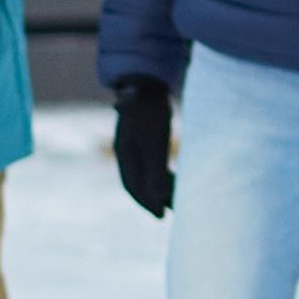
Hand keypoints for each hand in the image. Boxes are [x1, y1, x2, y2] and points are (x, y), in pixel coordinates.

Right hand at [112, 78, 175, 216]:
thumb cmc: (151, 112)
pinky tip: (172, 176)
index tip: (161, 216)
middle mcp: (126, 152)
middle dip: (152, 199)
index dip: (147, 203)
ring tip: (174, 198)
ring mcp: (134, 143)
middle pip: (137, 182)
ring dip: (157, 187)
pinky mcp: (144, 135)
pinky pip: (150, 161)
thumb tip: (158, 200)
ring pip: (144, 172)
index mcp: (125, 155)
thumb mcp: (155, 144)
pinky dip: (160, 173)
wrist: (148, 82)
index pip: (133, 186)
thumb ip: (155, 173)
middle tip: (167, 213)